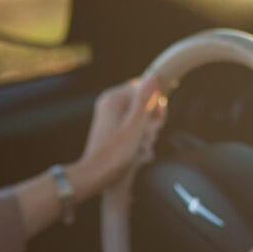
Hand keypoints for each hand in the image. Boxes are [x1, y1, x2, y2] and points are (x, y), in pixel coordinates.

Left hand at [67, 76, 166, 202]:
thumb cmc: (115, 152)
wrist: (94, 174)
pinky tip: (137, 153)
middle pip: (143, 103)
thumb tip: (154, 77)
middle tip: (146, 137)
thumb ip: (145, 101)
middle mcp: (109, 104)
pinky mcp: (112, 130)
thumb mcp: (135, 126)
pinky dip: (138, 140)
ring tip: (140, 147)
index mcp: (113, 98)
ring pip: (140, 118)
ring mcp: (110, 117)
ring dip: (147, 133)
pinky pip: (133, 129)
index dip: (156, 104)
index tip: (158, 120)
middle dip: (151, 121)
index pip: (145, 88)